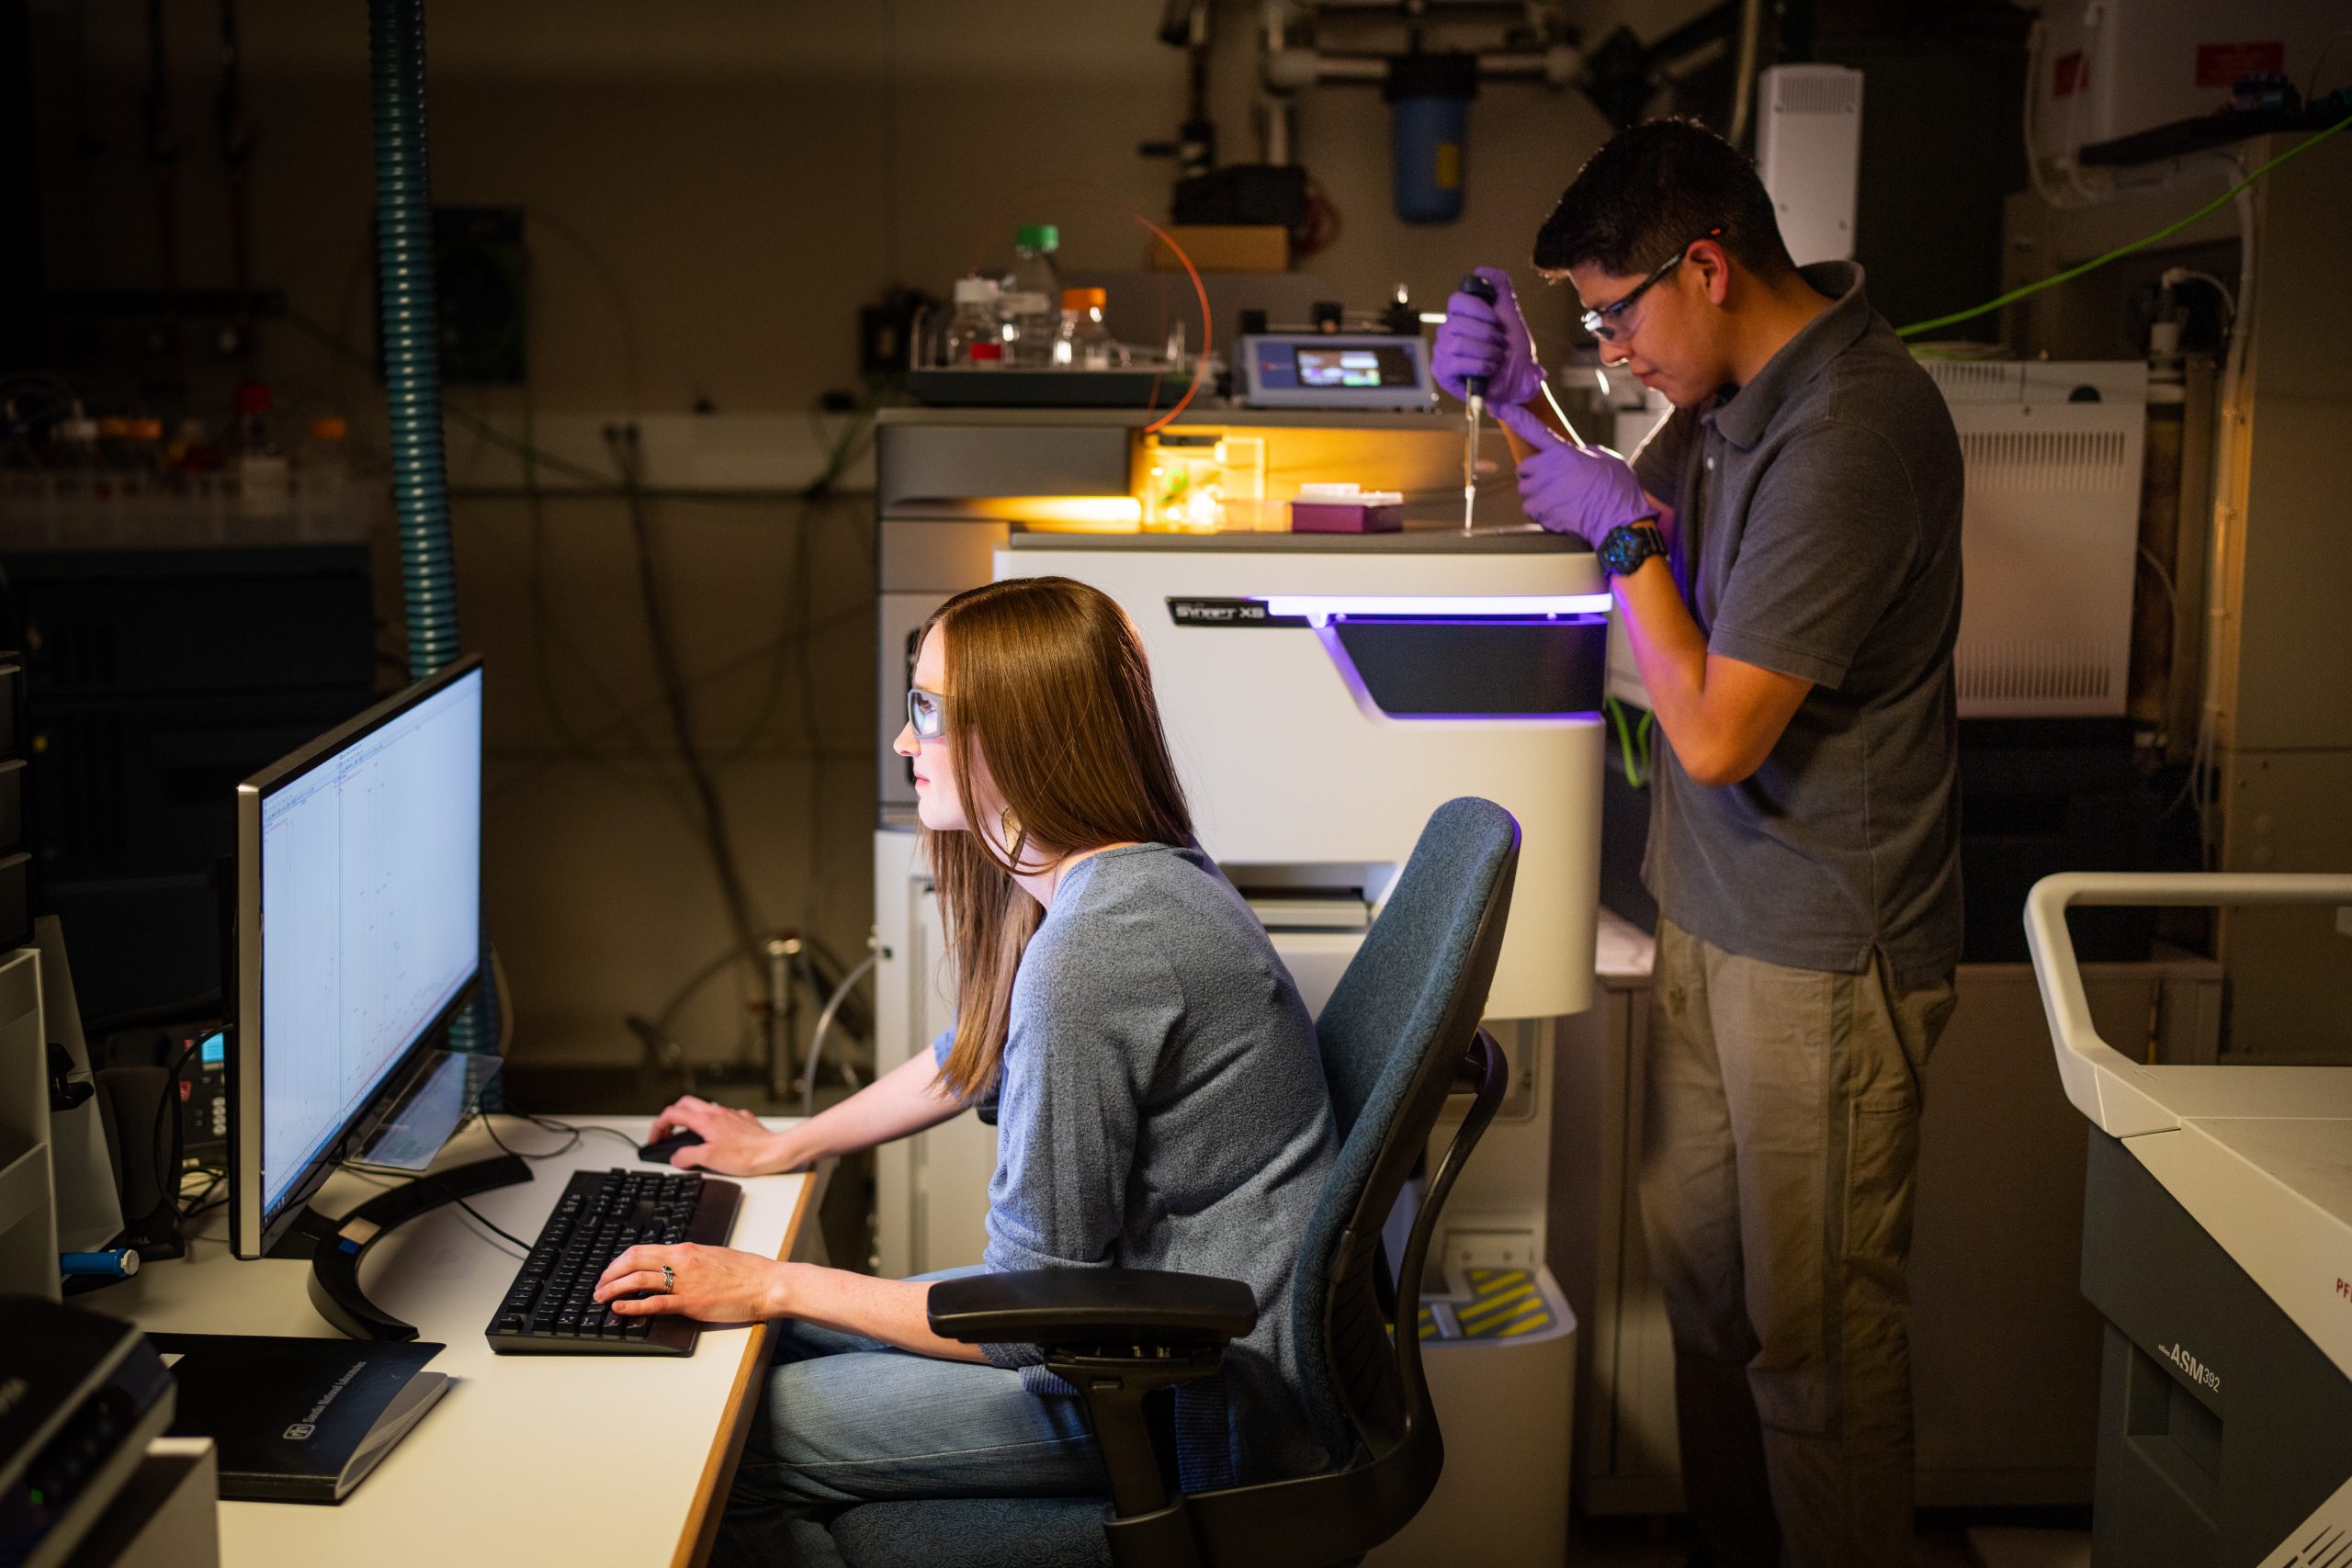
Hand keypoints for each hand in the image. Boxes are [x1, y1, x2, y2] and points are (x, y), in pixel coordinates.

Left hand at [594, 1242, 783, 1323]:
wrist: (767, 1283)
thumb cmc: (747, 1272)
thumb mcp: (714, 1256)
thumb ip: (691, 1261)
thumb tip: (674, 1267)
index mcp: (687, 1249)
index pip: (643, 1249)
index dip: (620, 1261)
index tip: (611, 1271)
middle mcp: (682, 1261)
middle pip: (633, 1260)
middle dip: (610, 1273)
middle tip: (599, 1285)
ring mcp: (685, 1282)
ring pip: (638, 1279)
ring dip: (614, 1288)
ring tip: (601, 1297)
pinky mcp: (690, 1302)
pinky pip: (654, 1302)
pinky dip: (632, 1305)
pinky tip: (619, 1309)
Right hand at [646, 1095, 794, 1174]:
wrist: (775, 1152)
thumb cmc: (747, 1155)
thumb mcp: (709, 1160)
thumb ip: (687, 1156)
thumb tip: (677, 1158)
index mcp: (706, 1120)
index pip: (672, 1114)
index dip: (658, 1126)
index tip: (655, 1138)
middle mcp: (717, 1113)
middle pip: (685, 1104)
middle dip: (671, 1117)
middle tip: (667, 1133)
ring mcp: (730, 1115)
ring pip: (702, 1109)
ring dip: (689, 1119)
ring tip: (687, 1136)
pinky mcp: (741, 1120)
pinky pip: (719, 1116)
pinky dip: (709, 1124)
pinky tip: (714, 1138)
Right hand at [1433, 266, 1541, 408]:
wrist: (1519, 381)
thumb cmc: (1514, 351)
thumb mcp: (1510, 313)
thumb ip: (1500, 287)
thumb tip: (1480, 271)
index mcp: (1462, 316)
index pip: (1457, 301)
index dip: (1478, 309)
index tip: (1496, 320)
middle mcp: (1448, 331)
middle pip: (1458, 323)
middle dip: (1487, 334)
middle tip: (1499, 344)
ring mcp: (1442, 352)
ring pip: (1458, 343)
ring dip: (1486, 352)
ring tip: (1496, 358)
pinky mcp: (1442, 371)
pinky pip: (1456, 362)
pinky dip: (1479, 365)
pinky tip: (1490, 369)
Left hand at [1495, 401, 1655, 547]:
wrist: (1619, 517)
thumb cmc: (1616, 489)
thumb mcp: (1603, 457)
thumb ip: (1583, 452)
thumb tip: (1576, 454)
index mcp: (1562, 452)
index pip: (1533, 429)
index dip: (1515, 416)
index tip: (1500, 407)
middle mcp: (1547, 469)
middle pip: (1523, 468)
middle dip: (1534, 475)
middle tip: (1554, 482)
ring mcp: (1542, 491)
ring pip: (1525, 491)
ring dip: (1537, 495)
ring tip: (1561, 499)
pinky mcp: (1541, 512)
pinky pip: (1530, 510)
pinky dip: (1540, 513)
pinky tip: (1559, 512)